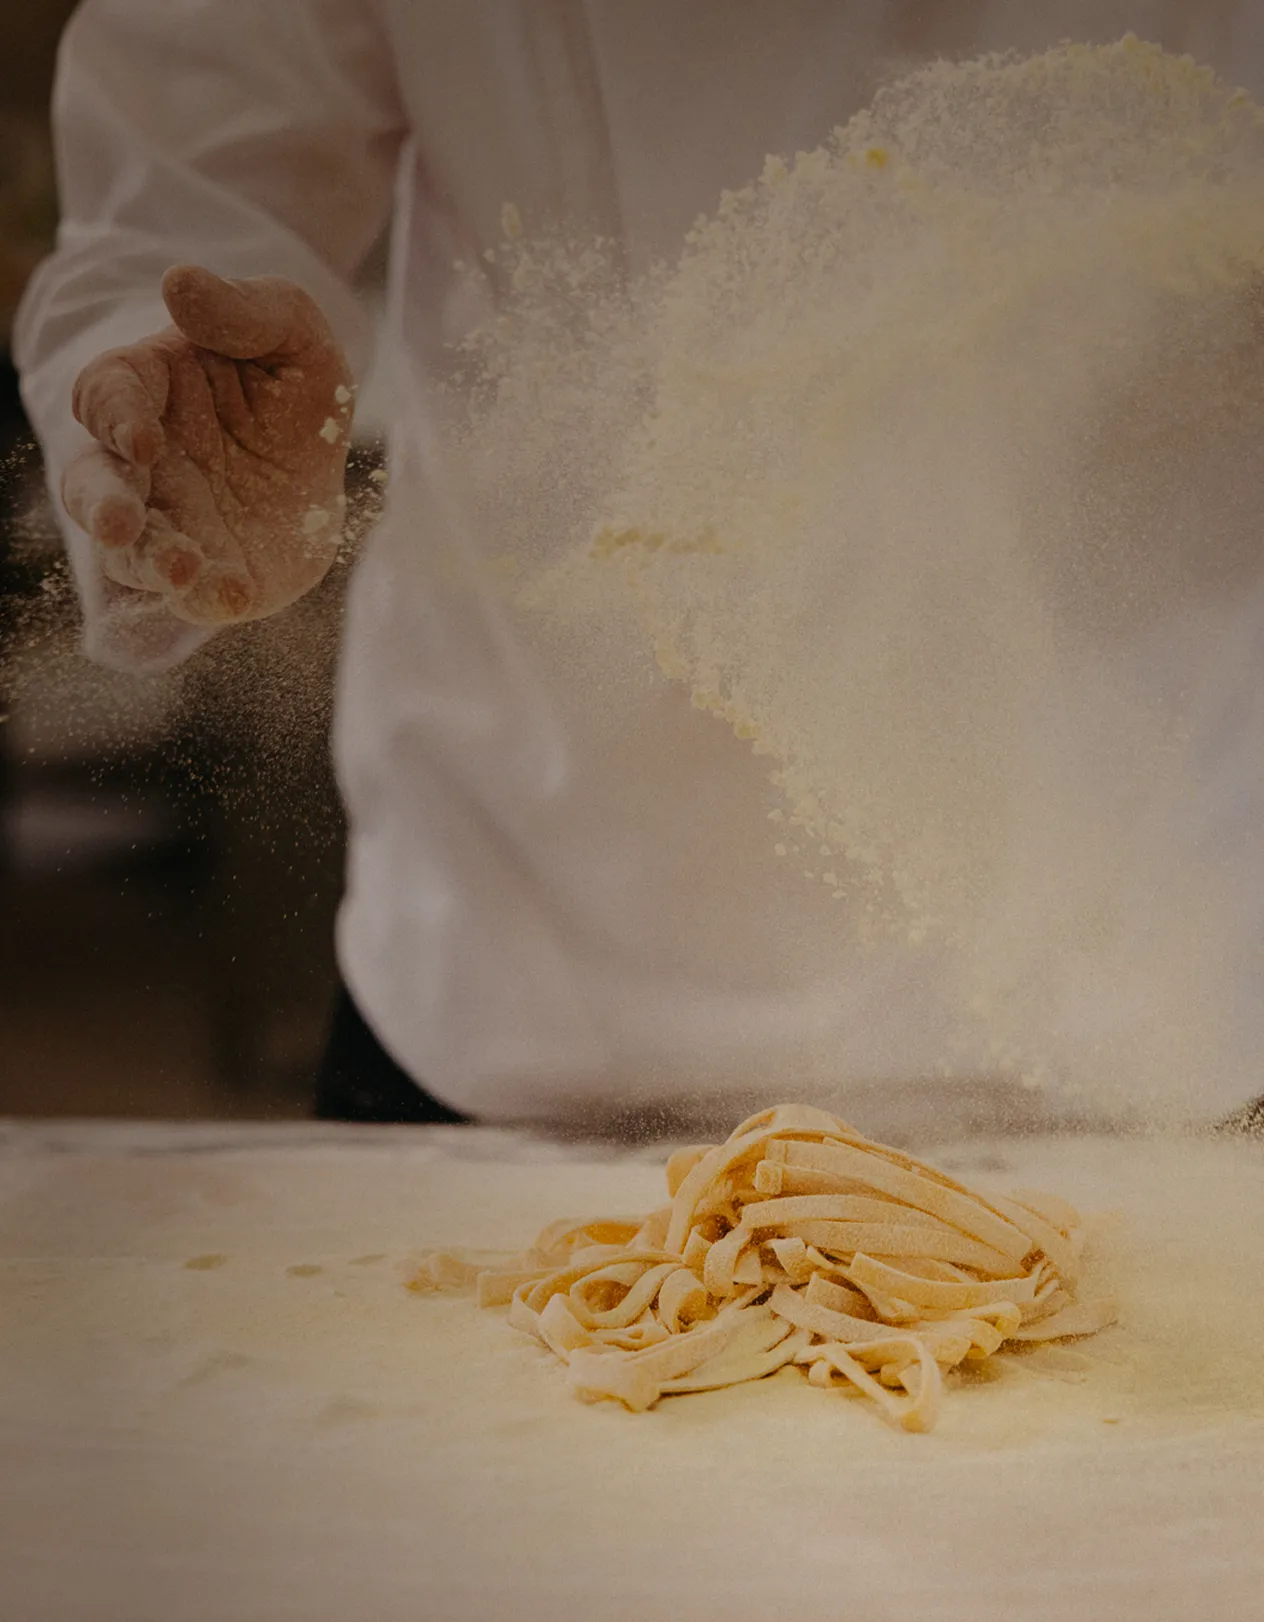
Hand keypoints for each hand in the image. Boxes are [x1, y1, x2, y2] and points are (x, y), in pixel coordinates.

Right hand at [63, 265, 353, 625]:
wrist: (328, 452)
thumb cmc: (290, 377)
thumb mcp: (290, 329)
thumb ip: (242, 308)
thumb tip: (179, 283)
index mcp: (147, 389)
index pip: (106, 395)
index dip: (115, 416)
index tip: (143, 437)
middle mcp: (143, 463)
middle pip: (95, 485)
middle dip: (103, 505)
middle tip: (119, 523)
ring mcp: (169, 521)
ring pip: (130, 550)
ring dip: (146, 562)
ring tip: (179, 570)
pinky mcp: (208, 572)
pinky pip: (193, 595)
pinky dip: (204, 599)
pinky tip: (231, 595)